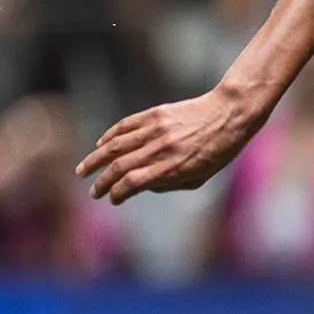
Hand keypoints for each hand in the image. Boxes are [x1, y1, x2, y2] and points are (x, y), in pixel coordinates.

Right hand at [78, 89, 263, 202]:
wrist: (230, 114)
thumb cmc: (219, 150)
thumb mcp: (199, 177)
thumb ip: (169, 184)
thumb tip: (142, 186)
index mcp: (172, 168)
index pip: (132, 184)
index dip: (117, 194)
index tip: (113, 200)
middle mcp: (160, 149)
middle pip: (119, 167)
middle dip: (102, 182)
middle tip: (93, 192)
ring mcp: (155, 130)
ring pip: (115, 146)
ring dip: (95, 160)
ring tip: (82, 170)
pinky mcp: (155, 114)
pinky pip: (125, 126)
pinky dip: (109, 136)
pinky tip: (100, 146)